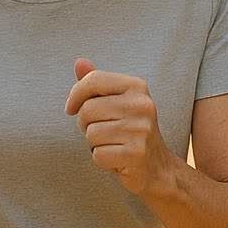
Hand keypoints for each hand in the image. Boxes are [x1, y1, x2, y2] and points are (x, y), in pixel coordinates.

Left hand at [65, 58, 176, 196]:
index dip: (75, 95)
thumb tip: (79, 61)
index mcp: (137, 86)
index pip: (93, 80)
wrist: (157, 166)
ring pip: (91, 134)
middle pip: (87, 110)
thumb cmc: (129, 130)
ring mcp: (141, 130)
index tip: (71, 108)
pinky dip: (102, 160)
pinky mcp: (136, 154)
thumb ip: (97, 82)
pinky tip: (117, 160)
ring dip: (95, 144)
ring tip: (113, 144)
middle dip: (86, 124)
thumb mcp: (116, 102)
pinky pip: (98, 155)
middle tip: (103, 131)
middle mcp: (142, 105)